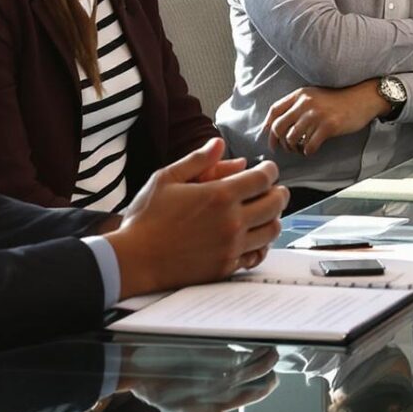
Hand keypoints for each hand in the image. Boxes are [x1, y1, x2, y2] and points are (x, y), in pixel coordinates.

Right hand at [105, 139, 288, 299]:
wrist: (134, 259)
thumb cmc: (146, 218)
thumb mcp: (166, 179)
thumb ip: (197, 160)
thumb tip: (219, 144)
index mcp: (219, 195)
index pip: (264, 179)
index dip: (270, 170)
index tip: (267, 169)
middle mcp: (231, 221)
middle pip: (275, 204)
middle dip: (279, 192)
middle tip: (274, 190)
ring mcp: (231, 246)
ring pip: (272, 230)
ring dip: (274, 218)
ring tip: (266, 213)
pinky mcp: (226, 267)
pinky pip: (257, 255)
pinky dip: (261, 244)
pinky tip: (254, 237)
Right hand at [118, 345, 281, 411]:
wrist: (139, 369)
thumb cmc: (158, 391)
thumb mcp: (178, 406)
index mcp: (218, 400)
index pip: (248, 395)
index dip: (261, 389)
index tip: (271, 380)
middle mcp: (222, 384)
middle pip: (252, 377)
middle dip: (265, 368)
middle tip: (273, 356)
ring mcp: (219, 368)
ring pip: (247, 363)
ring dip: (260, 356)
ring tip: (269, 347)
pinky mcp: (213, 352)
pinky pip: (235, 350)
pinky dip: (245, 345)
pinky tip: (253, 340)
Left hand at [268, 82, 388, 156]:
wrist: (363, 98)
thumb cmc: (338, 100)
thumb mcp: (315, 95)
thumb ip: (298, 105)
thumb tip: (279, 125)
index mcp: (300, 94)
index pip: (274, 110)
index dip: (268, 127)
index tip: (270, 138)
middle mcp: (305, 103)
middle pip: (279, 127)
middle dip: (278, 142)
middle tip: (284, 149)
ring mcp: (317, 115)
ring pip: (292, 138)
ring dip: (293, 148)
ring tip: (300, 149)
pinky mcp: (328, 126)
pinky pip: (309, 145)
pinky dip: (307, 151)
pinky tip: (311, 150)